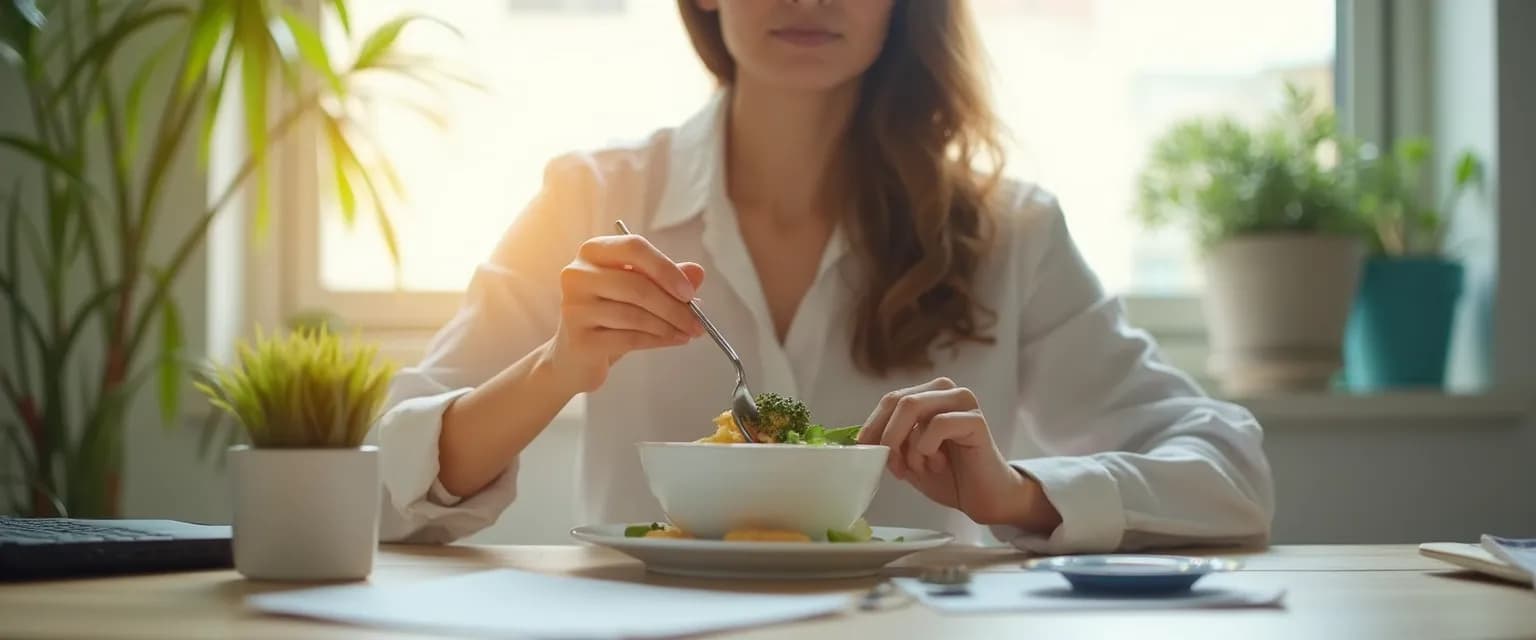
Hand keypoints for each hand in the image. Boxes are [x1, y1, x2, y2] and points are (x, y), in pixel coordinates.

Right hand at [544, 233, 705, 392]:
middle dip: (673, 306)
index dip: (665, 269)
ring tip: (687, 333)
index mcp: (594, 252)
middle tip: (697, 322)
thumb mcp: (641, 292)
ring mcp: (574, 307)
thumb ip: (668, 279)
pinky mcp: (579, 339)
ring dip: (668, 326)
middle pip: (636, 285)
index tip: (689, 290)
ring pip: (633, 314)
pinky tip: (673, 340)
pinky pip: (628, 338)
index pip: (633, 248)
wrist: (578, 355)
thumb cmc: (611, 316)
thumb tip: (697, 272)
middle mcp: (577, 274)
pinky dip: (657, 341)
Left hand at [857, 377, 1060, 531]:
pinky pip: (936, 425)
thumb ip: (889, 442)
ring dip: (906, 445)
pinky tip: (937, 463)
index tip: (863, 450)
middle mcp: (946, 391)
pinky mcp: (975, 420)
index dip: (872, 425)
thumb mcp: (908, 457)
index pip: (891, 399)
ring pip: (913, 407)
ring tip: (917, 467)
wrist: (985, 498)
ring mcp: (963, 402)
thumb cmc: (949, 476)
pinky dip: (926, 448)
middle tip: (892, 466)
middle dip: (887, 436)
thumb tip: (859, 439)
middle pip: (898, 400)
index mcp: (929, 395)